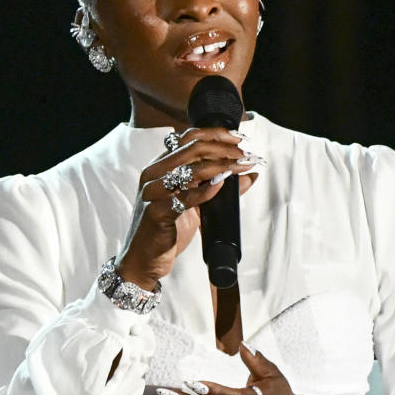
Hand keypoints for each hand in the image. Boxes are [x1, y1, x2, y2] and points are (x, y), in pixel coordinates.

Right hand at [116, 127, 262, 289]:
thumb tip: (250, 175)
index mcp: (161, 166)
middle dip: (224, 148)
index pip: (189, 137)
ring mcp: (153, 191)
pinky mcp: (156, 211)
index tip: (239, 139)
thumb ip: (218, 187)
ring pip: (191, 168)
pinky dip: (206, 191)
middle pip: (193, 147)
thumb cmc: (168, 231)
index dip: (216, 134)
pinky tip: (222, 186)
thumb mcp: (196, 206)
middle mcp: (154, 173)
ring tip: (241, 167)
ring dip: (221, 165)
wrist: (145, 260)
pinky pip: (185, 197)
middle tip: (246, 155)